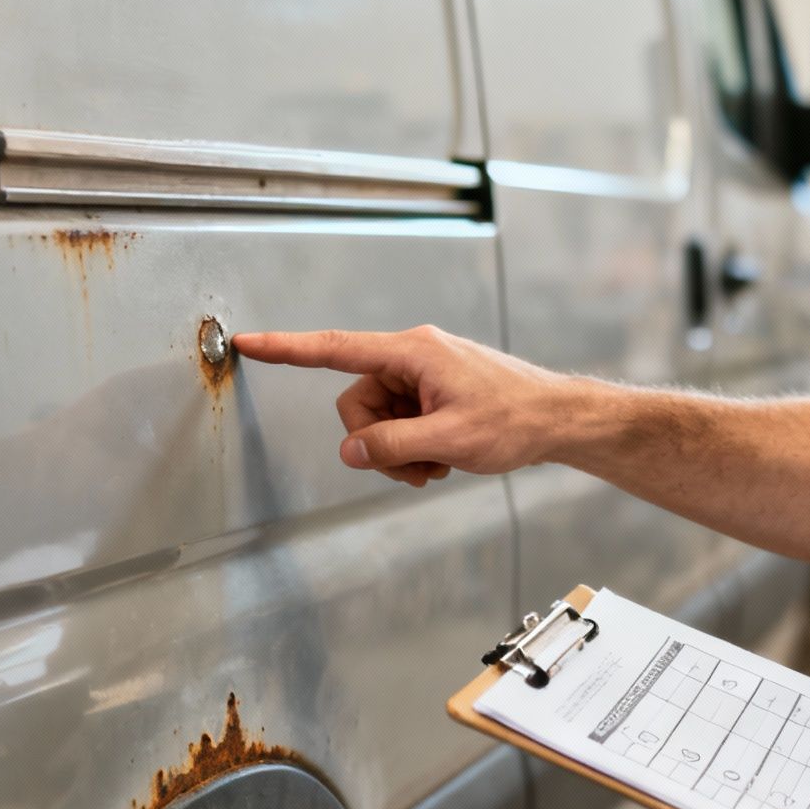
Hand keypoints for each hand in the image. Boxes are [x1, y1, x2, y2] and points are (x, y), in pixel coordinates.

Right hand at [231, 326, 577, 486]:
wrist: (559, 420)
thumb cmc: (517, 418)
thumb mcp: (449, 441)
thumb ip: (392, 445)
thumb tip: (351, 451)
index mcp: (413, 352)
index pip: (336, 348)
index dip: (288, 348)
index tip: (250, 341)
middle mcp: (414, 355)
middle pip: (358, 402)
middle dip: (377, 442)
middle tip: (415, 467)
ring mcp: (425, 374)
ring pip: (378, 418)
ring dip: (398, 450)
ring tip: (436, 466)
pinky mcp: (435, 390)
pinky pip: (400, 421)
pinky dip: (413, 446)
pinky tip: (443, 459)